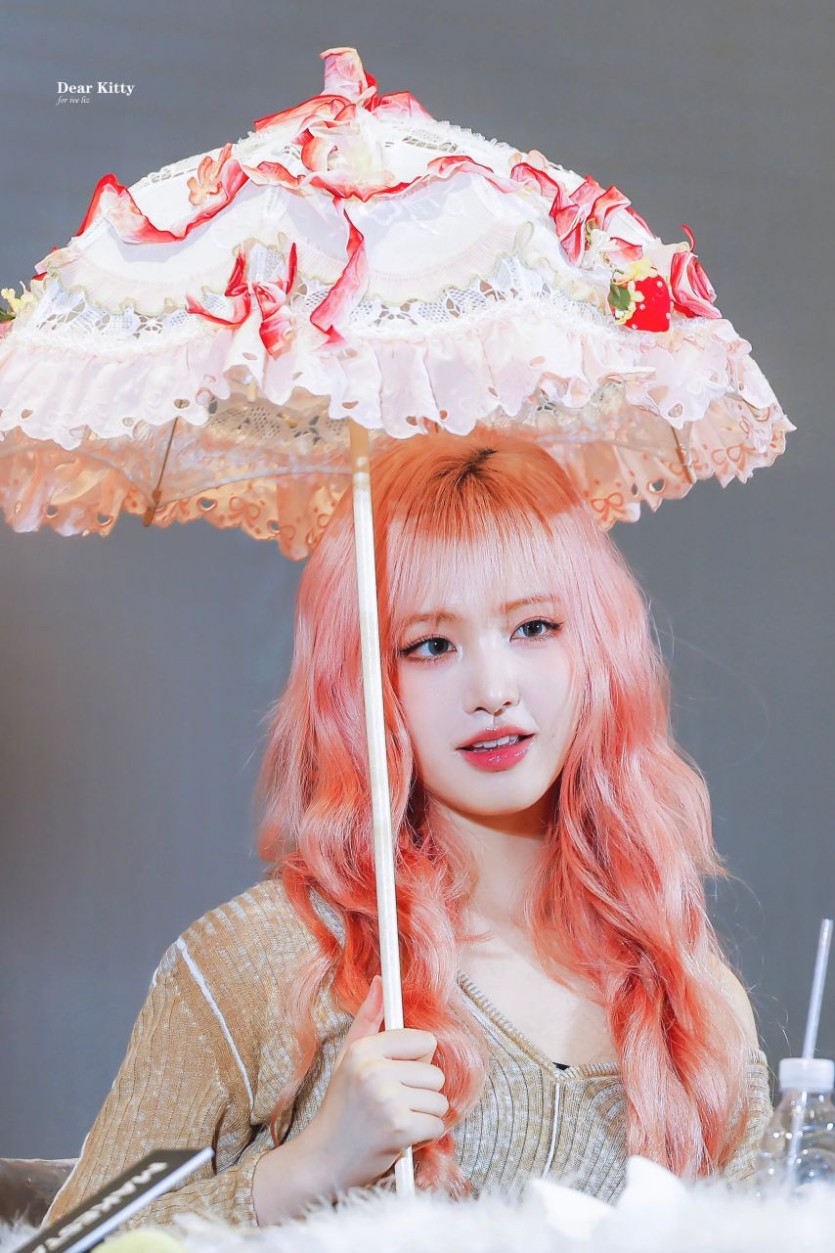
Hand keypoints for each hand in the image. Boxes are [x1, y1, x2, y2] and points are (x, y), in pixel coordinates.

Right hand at [253, 976, 447, 1222]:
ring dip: (423, 1116)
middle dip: (420, 1093)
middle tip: (392, 1105)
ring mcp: (387, 1100)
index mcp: (364, 1050)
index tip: (395, 1077)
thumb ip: (369, 1019)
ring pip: (439, 1100)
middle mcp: (374, 1071)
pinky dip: (423, 1137)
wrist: (323, 1161)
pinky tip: (399, 1138)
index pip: (424, 1041)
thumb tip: (382, 982)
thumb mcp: (349, 1058)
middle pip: (435, 1072)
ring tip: (394, 1121)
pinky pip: (437, 1125)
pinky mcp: (399, 1129)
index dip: (415, 1062)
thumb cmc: (341, 1108)